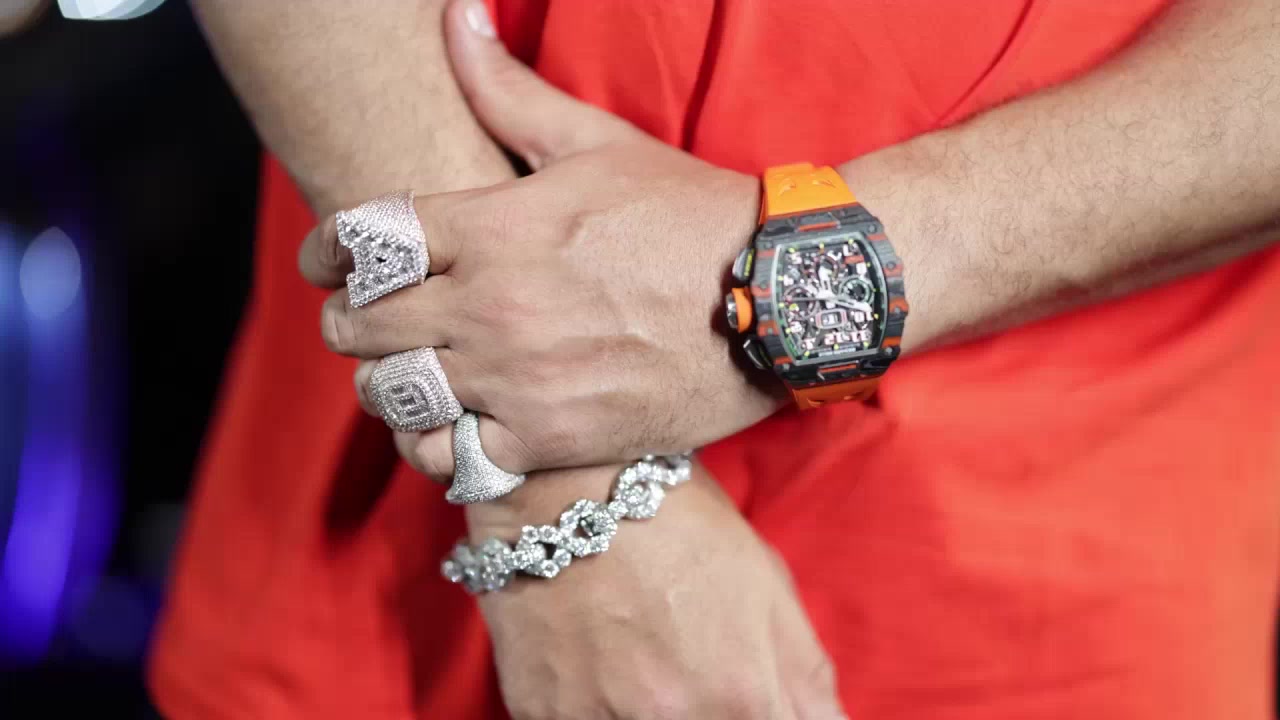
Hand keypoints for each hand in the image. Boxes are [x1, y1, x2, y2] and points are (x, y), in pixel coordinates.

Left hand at [301, 0, 781, 479]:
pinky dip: (434, 446)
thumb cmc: (688, 215)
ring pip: (390, 393)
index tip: (330, 261)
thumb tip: (455, 15)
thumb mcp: (598, 141)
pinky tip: (452, 425)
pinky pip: (448, 458)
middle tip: (367, 317)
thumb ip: (508, 89)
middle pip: (358, 321)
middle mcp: (492, 304)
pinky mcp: (550, 439)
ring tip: (408, 372)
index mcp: (494, 225)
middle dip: (349, 317)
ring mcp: (518, 379)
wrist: (777, 300)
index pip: (361, 238)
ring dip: (385, 382)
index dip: (327, 249)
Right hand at [465, 462, 846, 719]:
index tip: (743, 697)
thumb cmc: (676, 522)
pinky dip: (590, 711)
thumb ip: (808, 679)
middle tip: (679, 670)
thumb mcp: (767, 585)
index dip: (759, 716)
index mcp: (740, 697)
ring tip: (634, 664)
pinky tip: (592, 664)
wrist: (565, 482)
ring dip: (642, 716)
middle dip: (705, 714)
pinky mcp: (539, 714)